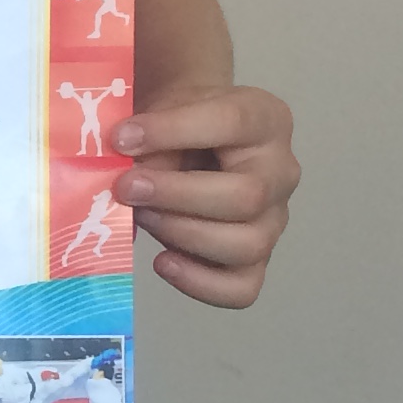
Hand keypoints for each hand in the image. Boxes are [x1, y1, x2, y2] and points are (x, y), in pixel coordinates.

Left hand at [114, 85, 296, 308]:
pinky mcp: (256, 258)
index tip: (122, 138)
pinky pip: (242, 288)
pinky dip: (199, 283)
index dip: (172, 131)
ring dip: (184, 234)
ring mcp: (274, 219)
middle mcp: (281, 172)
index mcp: (264, 120)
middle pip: (247, 197)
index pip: (231, 123)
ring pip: (247, 245)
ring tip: (144, 216)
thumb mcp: (166, 115)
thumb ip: (152, 146)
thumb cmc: (179, 126)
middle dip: (175, 195)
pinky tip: (164, 261)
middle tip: (126, 188)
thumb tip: (126, 187)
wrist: (190, 141)